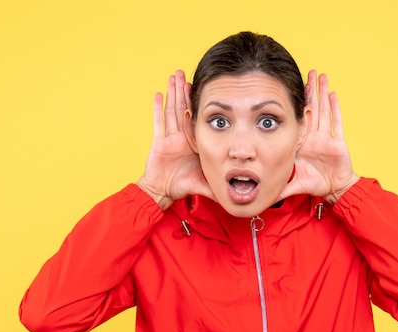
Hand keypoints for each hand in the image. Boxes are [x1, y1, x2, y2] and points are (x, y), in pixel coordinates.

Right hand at [136, 70, 213, 209]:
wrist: (163, 192)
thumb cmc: (183, 186)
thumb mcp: (206, 182)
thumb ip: (221, 184)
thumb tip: (239, 191)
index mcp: (193, 142)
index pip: (197, 119)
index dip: (198, 103)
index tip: (201, 87)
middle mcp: (182, 137)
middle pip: (183, 108)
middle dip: (184, 91)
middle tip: (184, 73)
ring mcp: (170, 138)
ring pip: (172, 111)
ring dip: (173, 93)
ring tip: (174, 76)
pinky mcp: (159, 142)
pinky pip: (158, 123)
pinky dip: (157, 109)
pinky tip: (159, 94)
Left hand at [279, 70, 358, 203]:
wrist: (334, 190)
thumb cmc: (315, 185)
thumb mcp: (293, 183)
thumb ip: (277, 187)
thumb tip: (259, 194)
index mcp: (301, 143)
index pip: (296, 120)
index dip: (294, 105)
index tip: (288, 89)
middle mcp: (313, 137)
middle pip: (310, 109)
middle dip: (309, 91)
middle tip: (307, 73)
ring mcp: (325, 138)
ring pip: (322, 111)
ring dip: (321, 93)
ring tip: (320, 76)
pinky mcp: (337, 143)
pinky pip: (336, 123)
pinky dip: (335, 109)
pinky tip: (333, 94)